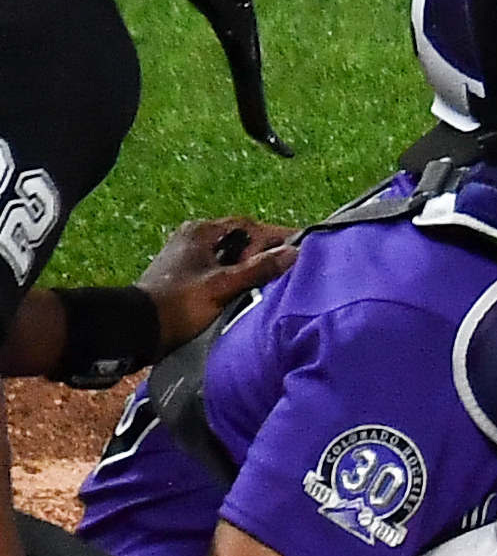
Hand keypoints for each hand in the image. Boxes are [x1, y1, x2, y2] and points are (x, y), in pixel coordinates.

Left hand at [141, 214, 297, 344]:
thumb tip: (293, 252)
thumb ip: (258, 268)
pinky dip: (236, 276)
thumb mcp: (222, 286)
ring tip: (270, 282)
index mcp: (201, 232)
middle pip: (239, 240)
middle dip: (262, 253)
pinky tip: (248, 290)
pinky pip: (220, 268)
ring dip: (249, 266)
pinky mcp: (186, 274)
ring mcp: (188, 256)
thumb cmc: (180, 304)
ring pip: (230, 255)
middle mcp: (193, 238)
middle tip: (284, 269)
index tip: (298, 249)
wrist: (139, 329)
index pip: (248, 226)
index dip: (274, 237)